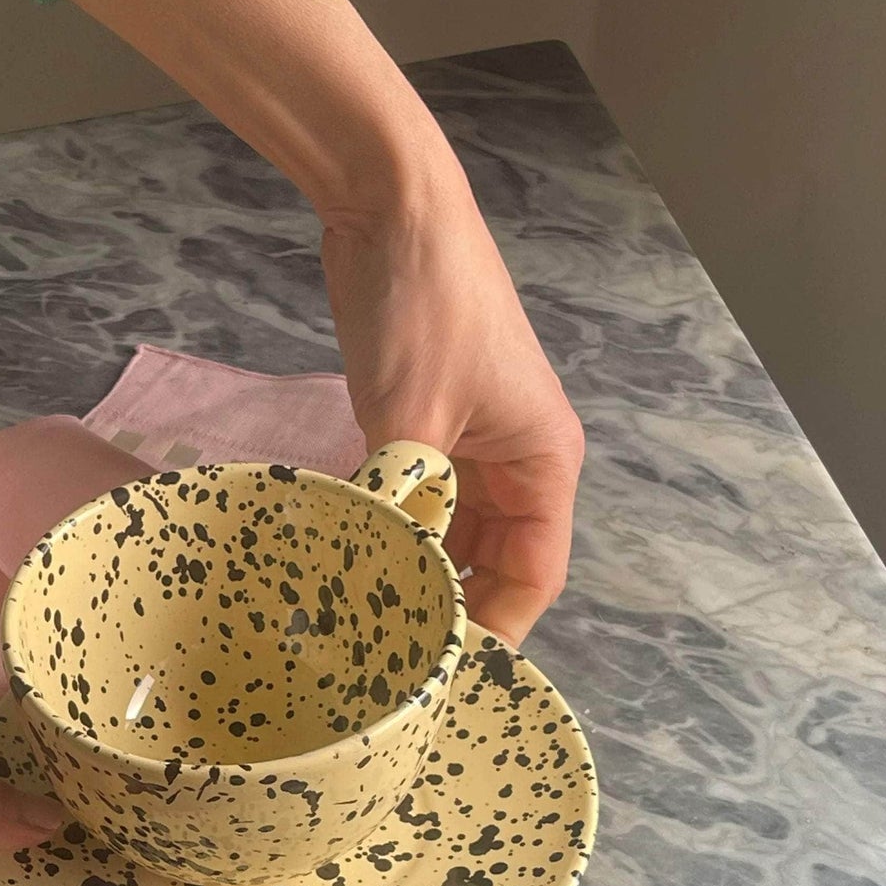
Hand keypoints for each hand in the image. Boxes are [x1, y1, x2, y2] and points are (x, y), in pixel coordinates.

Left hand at [320, 157, 584, 643]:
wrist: (390, 206)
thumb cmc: (424, 306)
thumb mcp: (411, 415)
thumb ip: (401, 505)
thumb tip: (375, 585)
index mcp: (543, 462)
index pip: (534, 578)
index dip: (494, 634)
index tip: (441, 679)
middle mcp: (517, 461)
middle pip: (491, 565)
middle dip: (446, 612)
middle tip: (385, 667)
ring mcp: (469, 443)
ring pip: (447, 537)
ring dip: (411, 573)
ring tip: (359, 630)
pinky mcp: (423, 424)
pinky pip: (414, 501)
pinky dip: (386, 531)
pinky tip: (343, 567)